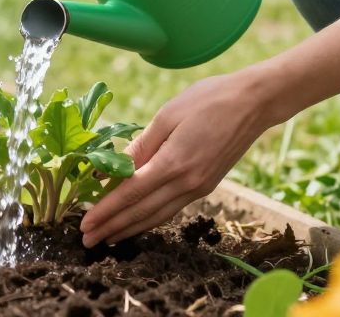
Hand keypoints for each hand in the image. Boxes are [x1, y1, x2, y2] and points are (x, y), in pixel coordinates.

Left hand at [79, 67, 277, 247]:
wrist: (254, 103)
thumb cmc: (208, 100)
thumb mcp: (167, 115)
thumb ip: (140, 146)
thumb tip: (111, 168)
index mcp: (174, 163)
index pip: (131, 194)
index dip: (106, 211)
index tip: (85, 224)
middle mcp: (187, 183)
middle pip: (142, 212)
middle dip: (112, 227)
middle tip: (87, 241)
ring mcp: (199, 187)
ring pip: (157, 216)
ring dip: (130, 229)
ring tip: (107, 238)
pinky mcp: (205, 186)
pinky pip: (171, 208)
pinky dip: (151, 219)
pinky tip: (138, 222)